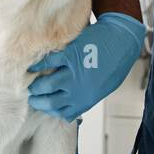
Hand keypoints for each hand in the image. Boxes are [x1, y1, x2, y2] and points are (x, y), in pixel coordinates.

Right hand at [27, 12, 146, 121]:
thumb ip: (85, 98)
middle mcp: (79, 91)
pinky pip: (48, 63)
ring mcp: (74, 73)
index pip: (61, 112)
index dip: (48, 110)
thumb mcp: (102, 89)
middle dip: (37, 100)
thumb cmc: (114, 65)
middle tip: (31, 95)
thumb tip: (70, 108)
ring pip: (46, 85)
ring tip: (30, 82)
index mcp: (87, 101)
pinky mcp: (70, 56)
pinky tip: (33, 66)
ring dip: (35, 85)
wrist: (122, 41)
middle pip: (50, 102)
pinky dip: (37, 65)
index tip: (41, 105)